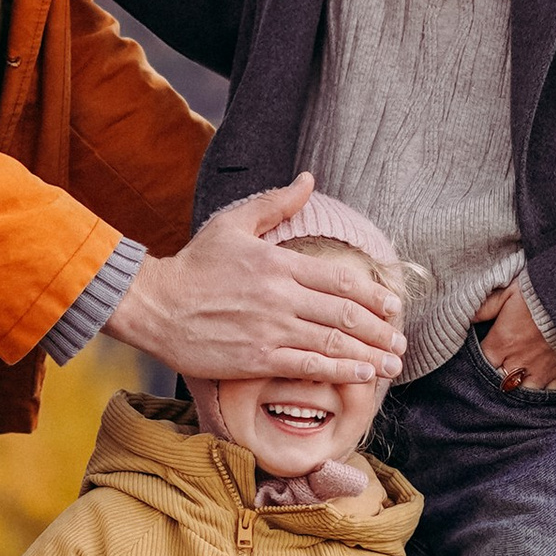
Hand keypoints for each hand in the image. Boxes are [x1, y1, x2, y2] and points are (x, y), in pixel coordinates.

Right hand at [121, 175, 408, 381]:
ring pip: (332, 342)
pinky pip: (308, 366)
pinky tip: (362, 376)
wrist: (154, 305)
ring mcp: (270, 329)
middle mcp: (280, 296)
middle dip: (380, 329)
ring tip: (392, 363)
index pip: (339, 280)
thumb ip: (276, 204)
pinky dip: (340, 371)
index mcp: (278, 262)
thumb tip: (308, 178)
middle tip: (400, 340)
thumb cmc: (193, 264)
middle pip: (344, 313)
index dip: (373, 294)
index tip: (393, 305)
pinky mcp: (256, 359)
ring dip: (369, 354)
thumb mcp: (233, 223)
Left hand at [475, 273, 555, 394]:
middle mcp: (520, 362)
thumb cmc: (540, 293)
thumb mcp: (508, 292)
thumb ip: (485, 308)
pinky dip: (553, 387)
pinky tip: (550, 380)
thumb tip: (466, 317)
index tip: (491, 354)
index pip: (484, 363)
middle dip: (502, 376)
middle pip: (502, 382)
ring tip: (525, 376)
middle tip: (507, 365)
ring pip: (526, 390)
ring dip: (524, 385)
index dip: (486, 360)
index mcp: (503, 343)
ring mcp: (543, 370)